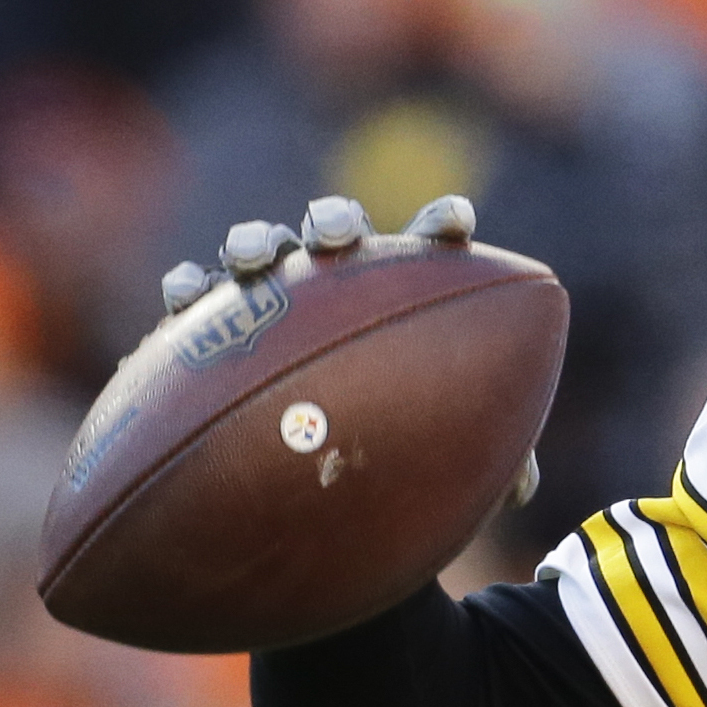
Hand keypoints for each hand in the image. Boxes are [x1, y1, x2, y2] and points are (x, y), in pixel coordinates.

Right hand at [155, 194, 532, 506]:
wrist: (309, 482)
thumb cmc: (397, 453)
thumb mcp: (444, 458)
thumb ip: (486, 459)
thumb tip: (522, 488)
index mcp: (405, 293)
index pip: (431, 244)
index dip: (443, 222)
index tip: (457, 222)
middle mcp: (338, 280)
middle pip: (338, 229)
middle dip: (335, 219)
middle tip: (337, 235)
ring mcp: (274, 296)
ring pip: (263, 249)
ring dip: (255, 241)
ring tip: (253, 257)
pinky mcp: (212, 325)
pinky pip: (195, 299)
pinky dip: (189, 289)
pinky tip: (184, 297)